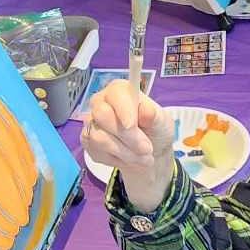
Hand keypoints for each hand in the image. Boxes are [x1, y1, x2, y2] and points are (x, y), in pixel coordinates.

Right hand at [83, 82, 174, 210]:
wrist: (148, 152)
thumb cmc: (154, 130)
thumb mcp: (162, 121)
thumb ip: (154, 115)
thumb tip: (146, 110)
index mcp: (119, 91)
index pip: (115, 94)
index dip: (123, 109)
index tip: (132, 125)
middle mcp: (101, 103)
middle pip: (102, 115)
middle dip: (126, 136)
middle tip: (146, 149)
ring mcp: (91, 122)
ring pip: (99, 137)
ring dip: (125, 152)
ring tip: (144, 157)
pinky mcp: (87, 141)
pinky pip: (97, 151)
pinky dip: (117, 159)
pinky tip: (129, 157)